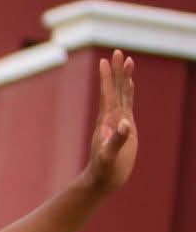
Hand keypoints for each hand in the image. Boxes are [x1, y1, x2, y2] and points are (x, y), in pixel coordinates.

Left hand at [88, 50, 137, 190]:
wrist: (102, 179)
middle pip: (115, 89)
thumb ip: (117, 140)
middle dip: (117, 71)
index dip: (107, 78)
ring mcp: (118, 121)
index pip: (107, 94)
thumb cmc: (104, 169)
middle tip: (118, 52)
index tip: (105, 60)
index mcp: (107, 121)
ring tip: (128, 60)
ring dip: (124, 77)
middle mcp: (111, 117)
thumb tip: (125, 124)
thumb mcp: (110, 156)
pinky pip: (127, 105)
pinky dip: (129, 93)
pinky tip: (130, 84)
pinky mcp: (125, 128)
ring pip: (122, 94)